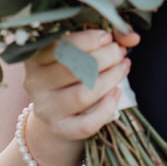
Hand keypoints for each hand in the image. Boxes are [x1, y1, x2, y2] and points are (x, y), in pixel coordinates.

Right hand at [22, 29, 138, 165]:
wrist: (60, 108)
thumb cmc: (74, 68)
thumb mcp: (84, 49)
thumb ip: (107, 39)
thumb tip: (132, 37)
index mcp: (35, 57)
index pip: (58, 46)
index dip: (87, 40)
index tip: (107, 37)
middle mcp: (34, 82)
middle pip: (72, 69)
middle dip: (104, 57)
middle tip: (120, 52)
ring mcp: (46, 108)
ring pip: (82, 95)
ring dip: (110, 79)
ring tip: (123, 67)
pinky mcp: (59, 128)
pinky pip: (86, 124)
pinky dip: (106, 108)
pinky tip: (117, 92)